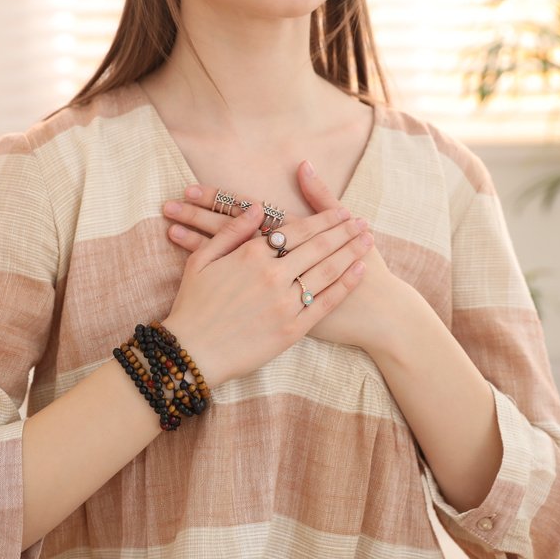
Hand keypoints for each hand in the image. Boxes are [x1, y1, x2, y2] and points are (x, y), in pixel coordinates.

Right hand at [160, 198, 370, 390]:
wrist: (192, 352)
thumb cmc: (192, 305)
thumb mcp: (201, 260)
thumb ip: (232, 231)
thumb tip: (257, 207)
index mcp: (251, 254)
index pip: (297, 230)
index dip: (323, 219)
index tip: (341, 211)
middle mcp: (272, 274)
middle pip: (318, 246)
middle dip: (344, 231)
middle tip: (362, 221)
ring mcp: (285, 302)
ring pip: (327, 270)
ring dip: (350, 252)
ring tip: (367, 240)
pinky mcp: (292, 329)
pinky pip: (325, 302)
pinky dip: (345, 285)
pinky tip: (359, 271)